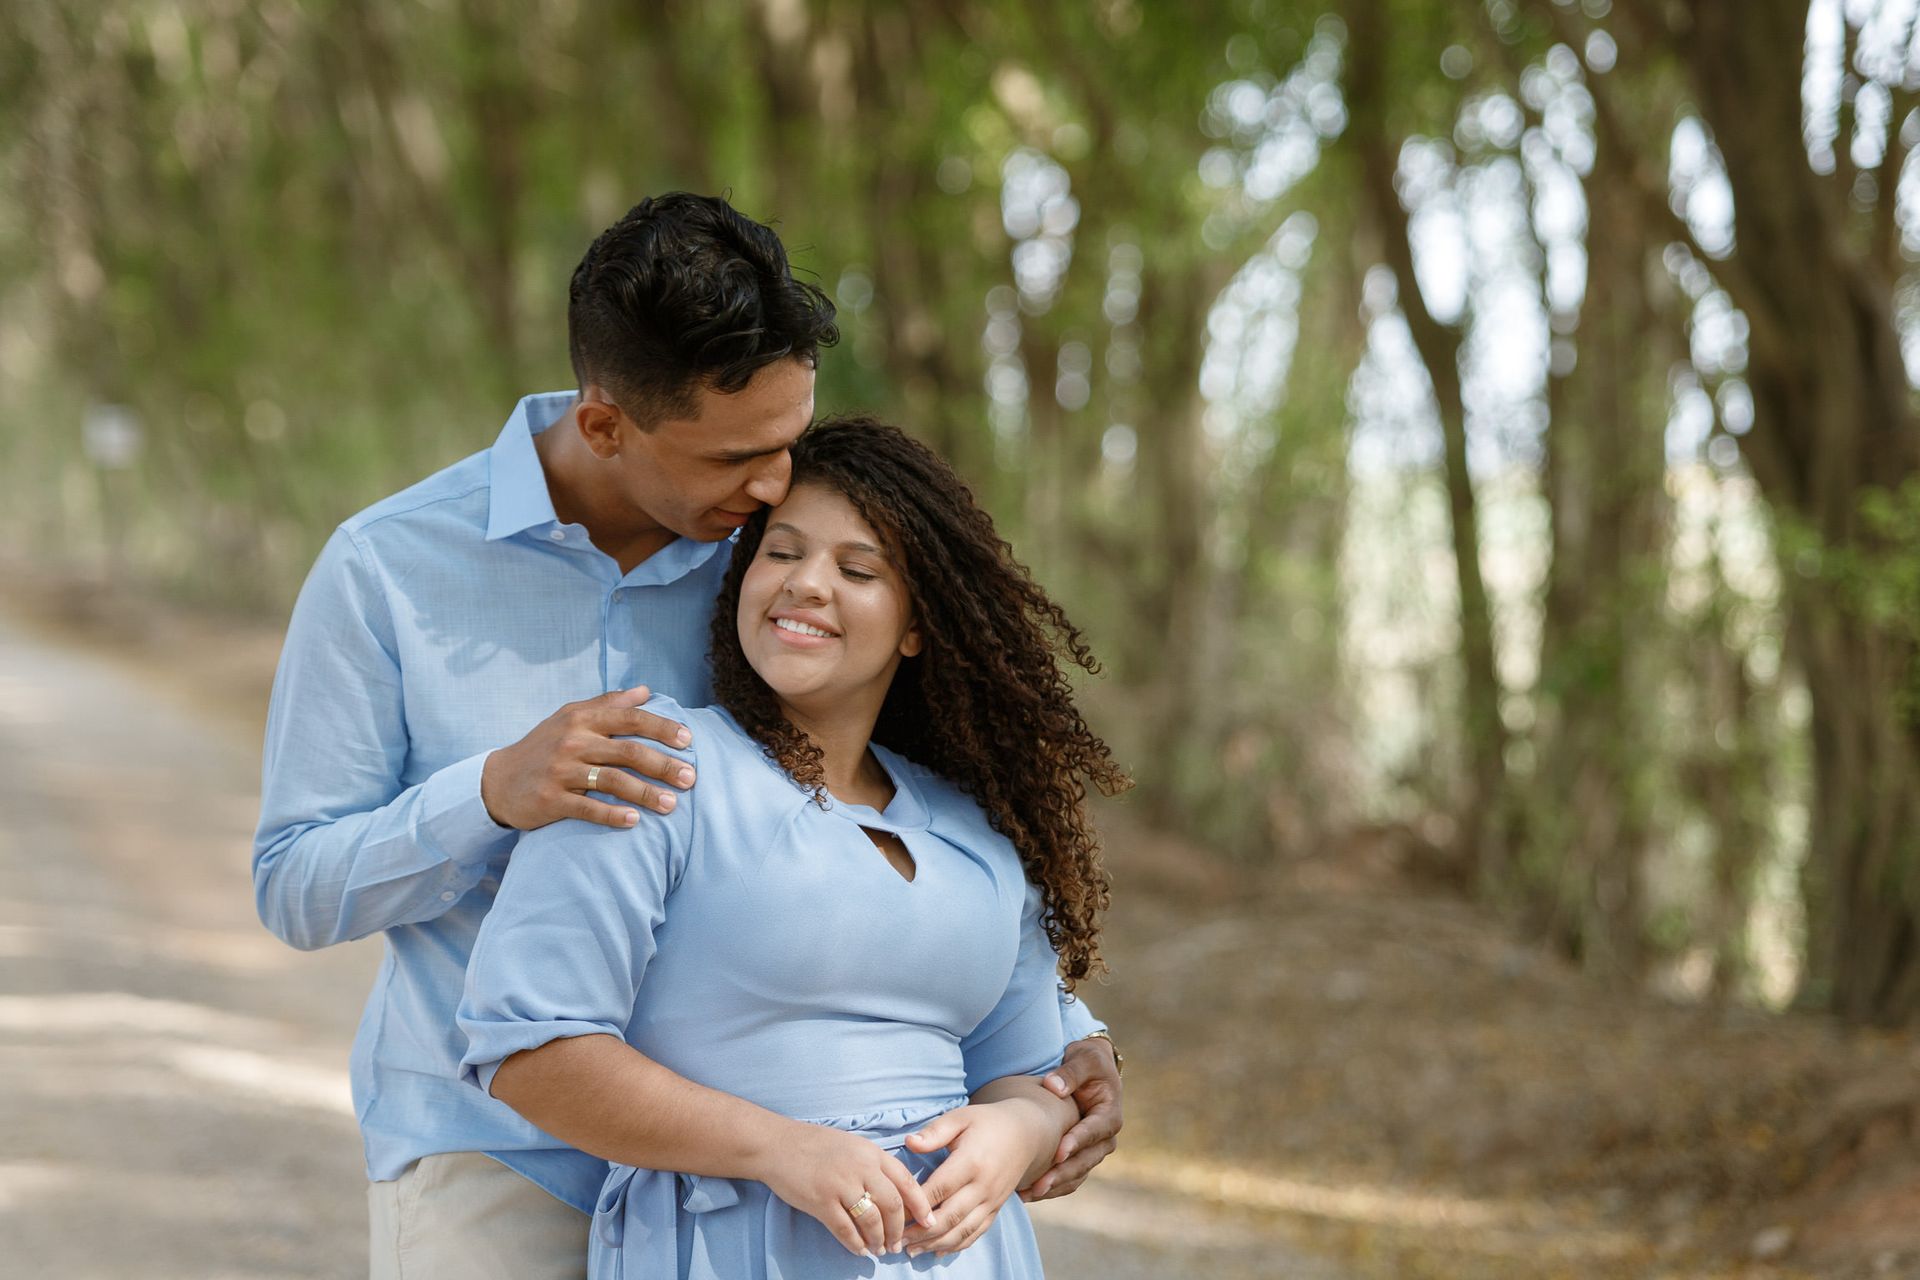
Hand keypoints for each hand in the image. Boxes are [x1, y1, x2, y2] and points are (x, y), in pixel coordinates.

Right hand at [479, 687, 694, 829]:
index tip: (688, 740)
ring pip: (613, 781)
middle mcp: (572, 741)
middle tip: (691, 778)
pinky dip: (612, 815)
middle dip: (663, 765)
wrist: (498, 780)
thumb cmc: (544, 746)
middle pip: (628, 751)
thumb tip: (644, 690)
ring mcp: (561, 771)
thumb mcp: (571, 717)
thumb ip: (608, 704)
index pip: (629, 718)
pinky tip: (634, 821)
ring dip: (646, 793)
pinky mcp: (550, 799)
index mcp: (581, 718)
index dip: (662, 728)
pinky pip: (587, 808)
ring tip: (672, 805)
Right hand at [756, 1121, 934, 1257]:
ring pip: (871, 1220)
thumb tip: (895, 1192)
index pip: (905, 1180)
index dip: (920, 1204)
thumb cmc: (815, 1145)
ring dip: (878, 1239)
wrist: (777, 1144)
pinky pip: (845, 1229)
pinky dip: (855, 1243)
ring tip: (879, 1249)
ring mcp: (840, 1184)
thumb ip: (873, 1164)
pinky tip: (860, 1250)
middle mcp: (859, 1167)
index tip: (928, 1221)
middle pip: (892, 1204)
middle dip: (898, 1229)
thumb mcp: (852, 1145)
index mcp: (870, 1152)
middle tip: (897, 1244)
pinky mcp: (820, 1201)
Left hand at [900, 1100, 1057, 1256]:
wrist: (1026, 1134)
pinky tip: (937, 1251)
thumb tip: (909, 1142)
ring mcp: (991, 1200)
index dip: (916, 1205)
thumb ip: (934, 1132)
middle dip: (921, 1232)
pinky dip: (957, 1245)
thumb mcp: (961, 1117)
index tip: (894, 1212)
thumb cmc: (987, 1122)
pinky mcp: (996, 1208)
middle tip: (896, 1240)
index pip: (939, 1189)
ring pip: (962, 1230)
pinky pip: (977, 1232)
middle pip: (949, 1216)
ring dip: (935, 1243)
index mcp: (971, 1162)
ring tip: (911, 1251)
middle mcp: (983, 1186)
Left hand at [1021, 1035, 1122, 1200]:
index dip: (1077, 1142)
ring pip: (1076, 1174)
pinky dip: (1051, 1187)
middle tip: (1040, 1184)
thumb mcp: (1083, 1059)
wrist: (1089, 1071)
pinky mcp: (1079, 1157)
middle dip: (1063, 1173)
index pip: (1094, 1131)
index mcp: (1109, 1114)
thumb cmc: (1087, 1062)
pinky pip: (1068, 1178)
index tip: (1058, 1152)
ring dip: (1055, 1186)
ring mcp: (1092, 1151)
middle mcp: (1104, 1138)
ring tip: (1029, 1194)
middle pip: (1086, 1160)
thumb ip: (1070, 1073)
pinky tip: (1028, 1193)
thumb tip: (1053, 1087)